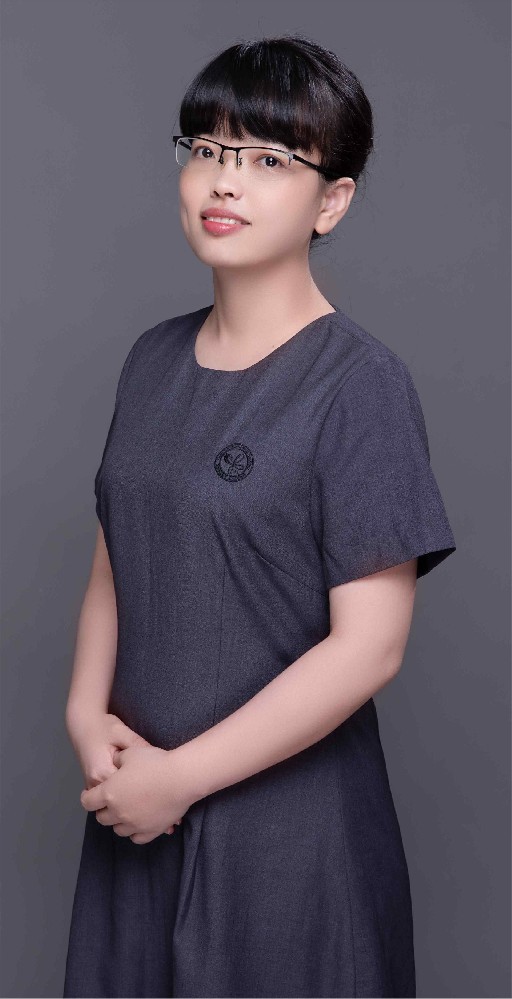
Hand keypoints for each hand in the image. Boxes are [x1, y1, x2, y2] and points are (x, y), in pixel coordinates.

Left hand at [80, 743, 196, 844]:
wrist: (181, 778)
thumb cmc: (154, 763)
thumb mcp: (130, 753)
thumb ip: (118, 759)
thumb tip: (115, 762)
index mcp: (109, 793)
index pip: (88, 802)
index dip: (88, 797)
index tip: (91, 794)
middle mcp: (118, 812)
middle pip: (102, 819)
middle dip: (104, 810)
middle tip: (111, 802)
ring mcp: (134, 825)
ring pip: (118, 830)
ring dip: (119, 822)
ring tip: (127, 812)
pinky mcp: (150, 831)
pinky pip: (136, 838)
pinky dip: (134, 832)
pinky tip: (139, 822)